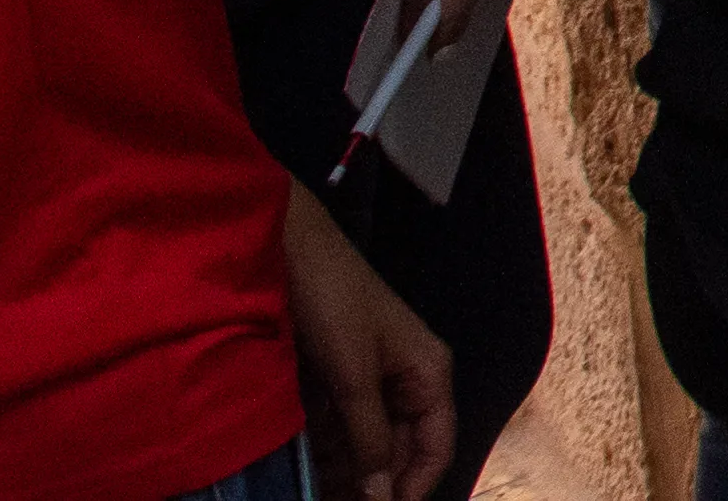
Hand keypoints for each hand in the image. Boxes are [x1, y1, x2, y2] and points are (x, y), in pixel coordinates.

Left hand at [281, 184, 457, 500]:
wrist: (289, 251)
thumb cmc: (332, 300)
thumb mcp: (353, 376)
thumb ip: (370, 437)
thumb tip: (382, 496)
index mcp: (429, 373)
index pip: (437, 447)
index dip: (411, 488)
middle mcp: (406, 380)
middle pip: (401, 450)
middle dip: (372, 482)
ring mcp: (372, 380)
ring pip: (367, 443)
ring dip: (344, 470)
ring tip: (315, 490)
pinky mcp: (340, 379)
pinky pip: (339, 428)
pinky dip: (324, 450)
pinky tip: (302, 467)